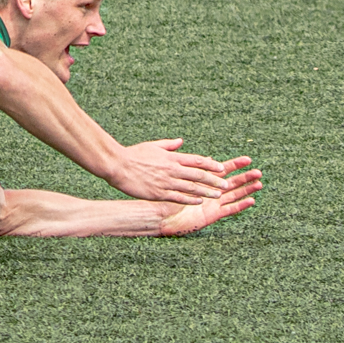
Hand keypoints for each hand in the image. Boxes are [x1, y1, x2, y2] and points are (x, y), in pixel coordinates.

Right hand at [110, 138, 238, 204]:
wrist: (117, 165)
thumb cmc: (133, 154)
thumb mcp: (152, 145)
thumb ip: (168, 144)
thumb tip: (181, 141)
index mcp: (171, 157)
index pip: (197, 161)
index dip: (210, 165)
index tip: (221, 168)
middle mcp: (172, 169)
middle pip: (199, 175)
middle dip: (214, 180)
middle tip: (226, 184)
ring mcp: (166, 182)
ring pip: (192, 188)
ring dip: (206, 191)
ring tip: (217, 195)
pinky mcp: (159, 193)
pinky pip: (179, 197)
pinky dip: (191, 199)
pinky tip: (199, 201)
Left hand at [156, 161, 261, 234]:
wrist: (160, 214)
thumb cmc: (168, 196)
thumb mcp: (181, 179)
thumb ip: (194, 169)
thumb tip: (208, 158)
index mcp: (204, 182)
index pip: (223, 170)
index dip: (235, 165)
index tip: (248, 159)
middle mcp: (211, 193)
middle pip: (232, 183)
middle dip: (245, 177)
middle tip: (258, 171)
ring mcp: (213, 204)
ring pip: (234, 196)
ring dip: (247, 190)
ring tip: (259, 184)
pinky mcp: (213, 215)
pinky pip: (229, 210)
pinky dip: (240, 205)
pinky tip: (251, 200)